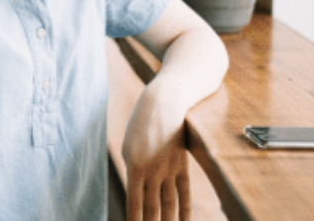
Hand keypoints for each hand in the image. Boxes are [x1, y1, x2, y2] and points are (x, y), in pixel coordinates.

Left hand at [121, 85, 190, 220]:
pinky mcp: (182, 166)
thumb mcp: (128, 147)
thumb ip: (133, 171)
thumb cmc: (140, 126)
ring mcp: (170, 170)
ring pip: (169, 205)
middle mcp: (153, 171)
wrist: (163, 104)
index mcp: (135, 167)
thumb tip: (136, 194)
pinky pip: (184, 193)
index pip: (134, 204)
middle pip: (152, 209)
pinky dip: (184, 210)